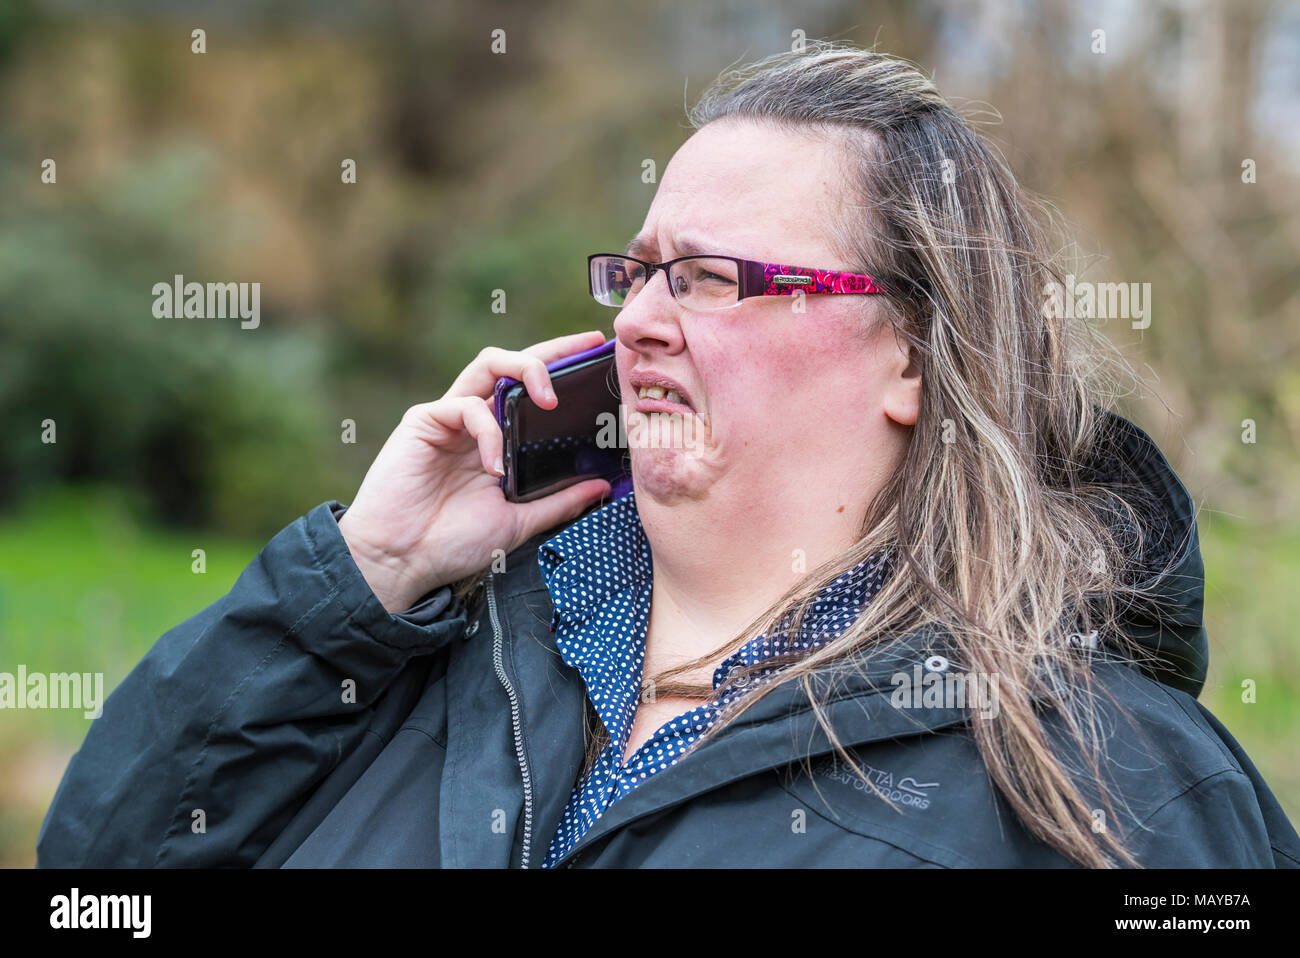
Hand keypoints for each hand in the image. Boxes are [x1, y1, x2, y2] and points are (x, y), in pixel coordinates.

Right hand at [337, 330, 612, 612]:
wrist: (402, 562)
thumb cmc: (453, 543)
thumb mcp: (519, 521)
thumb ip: (559, 501)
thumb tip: (602, 485)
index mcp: (497, 439)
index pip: (531, 389)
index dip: (562, 369)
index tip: (598, 356)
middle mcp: (474, 420)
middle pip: (513, 363)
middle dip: (553, 349)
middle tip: (588, 347)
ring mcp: (448, 417)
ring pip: (488, 364)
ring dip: (525, 370)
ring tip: (550, 400)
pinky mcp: (424, 421)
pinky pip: (465, 406)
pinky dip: (489, 432)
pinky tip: (494, 467)